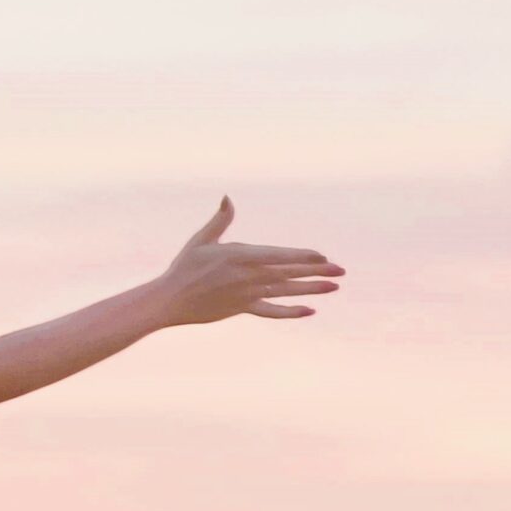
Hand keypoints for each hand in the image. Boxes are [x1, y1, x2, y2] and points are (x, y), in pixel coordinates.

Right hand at [153, 196, 342, 325]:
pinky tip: (309, 311)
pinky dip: (290, 312)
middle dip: (316, 271)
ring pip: (285, 291)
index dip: (302, 256)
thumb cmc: (184, 267)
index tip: (323, 256)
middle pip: (288, 273)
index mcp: (239, 256)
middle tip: (341, 271)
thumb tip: (228, 197)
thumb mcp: (201, 240)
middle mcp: (247, 277)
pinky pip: (271, 312)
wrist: (169, 300)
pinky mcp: (243, 309)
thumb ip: (220, 220)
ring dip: (311, 289)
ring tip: (334, 287)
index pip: (278, 255)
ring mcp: (247, 295)